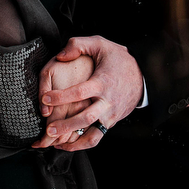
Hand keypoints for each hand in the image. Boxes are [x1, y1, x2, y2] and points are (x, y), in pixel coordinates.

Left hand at [38, 36, 142, 151]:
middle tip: (48, 129)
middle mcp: (107, 102)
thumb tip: (59, 56)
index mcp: (102, 82)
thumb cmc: (118, 59)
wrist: (143, 76)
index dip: (61, 96)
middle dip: (65, 125)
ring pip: (93, 134)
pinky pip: (97, 137)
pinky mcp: (111, 122)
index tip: (45, 98)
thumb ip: (77, 45)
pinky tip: (67, 144)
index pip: (80, 92)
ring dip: (74, 141)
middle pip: (86, 118)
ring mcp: (110, 115)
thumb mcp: (100, 44)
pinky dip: (82, 144)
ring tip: (55, 143)